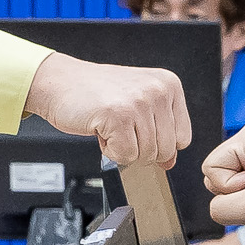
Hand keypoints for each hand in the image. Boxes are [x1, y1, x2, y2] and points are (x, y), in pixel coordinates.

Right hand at [24, 53, 191, 166]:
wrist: (60, 82)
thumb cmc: (96, 93)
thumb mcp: (137, 106)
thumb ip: (159, 132)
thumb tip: (170, 162)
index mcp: (168, 85)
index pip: (183, 138)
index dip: (158, 143)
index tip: (139, 130)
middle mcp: (158, 90)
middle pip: (166, 150)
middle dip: (140, 149)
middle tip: (120, 128)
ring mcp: (139, 102)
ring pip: (147, 155)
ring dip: (123, 149)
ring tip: (110, 126)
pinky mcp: (119, 116)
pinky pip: (126, 156)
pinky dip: (111, 151)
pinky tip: (102, 130)